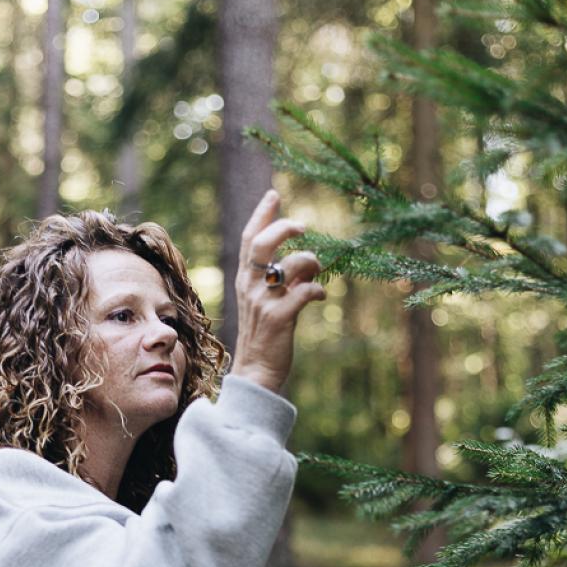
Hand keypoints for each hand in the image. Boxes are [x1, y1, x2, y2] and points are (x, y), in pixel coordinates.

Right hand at [230, 188, 324, 393]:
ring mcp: (264, 303)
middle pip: (262, 244)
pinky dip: (317, 289)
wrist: (257, 372)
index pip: (249, 239)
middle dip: (284, 228)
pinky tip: (320, 295)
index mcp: (246, 281)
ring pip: (289, 266)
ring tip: (317, 271)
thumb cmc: (266, 336)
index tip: (274, 194)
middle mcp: (251, 288)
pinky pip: (303, 293)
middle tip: (303, 225)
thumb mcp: (267, 303)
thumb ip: (281, 281)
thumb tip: (306, 263)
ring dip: (309, 262)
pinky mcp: (279, 319)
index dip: (261, 214)